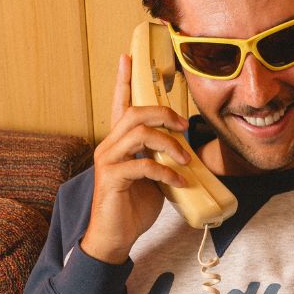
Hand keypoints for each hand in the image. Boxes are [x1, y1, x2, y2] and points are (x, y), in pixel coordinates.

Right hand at [80, 53, 194, 264]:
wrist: (116, 237)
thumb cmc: (133, 207)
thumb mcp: (153, 177)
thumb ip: (161, 158)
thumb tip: (185, 149)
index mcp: (118, 142)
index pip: (119, 104)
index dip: (123, 79)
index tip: (128, 55)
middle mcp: (109, 146)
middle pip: (135, 112)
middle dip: (164, 113)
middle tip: (184, 126)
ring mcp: (108, 161)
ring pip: (139, 133)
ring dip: (168, 143)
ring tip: (185, 160)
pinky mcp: (112, 178)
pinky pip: (143, 164)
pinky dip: (166, 171)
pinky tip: (179, 182)